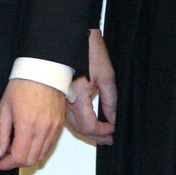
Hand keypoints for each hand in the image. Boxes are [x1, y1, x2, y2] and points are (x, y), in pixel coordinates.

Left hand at [0, 78, 66, 170]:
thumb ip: (1, 133)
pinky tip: (30, 141)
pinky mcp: (60, 124)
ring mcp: (53, 127)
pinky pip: (50, 145)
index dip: (7, 164)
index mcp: (27, 125)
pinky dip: (39, 149)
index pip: (18, 157)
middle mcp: (42, 129)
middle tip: (7, 155)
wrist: (43, 71)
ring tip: (18, 147)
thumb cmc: (23, 84)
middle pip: (31, 160)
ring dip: (29, 156)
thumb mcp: (5, 108)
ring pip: (42, 155)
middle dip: (17, 162)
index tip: (0, 163)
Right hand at [67, 28, 115, 145]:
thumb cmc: (89, 50)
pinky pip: (69, 115)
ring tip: (102, 134)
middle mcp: (66, 100)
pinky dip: (80, 122)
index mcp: (78, 96)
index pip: (89, 125)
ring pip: (73, 124)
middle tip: (109, 139)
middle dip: (96, 136)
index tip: (113, 131)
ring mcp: (62, 98)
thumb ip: (110, 101)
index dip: (102, 132)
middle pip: (80, 128)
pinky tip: (90, 122)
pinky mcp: (62, 93)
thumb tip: (113, 119)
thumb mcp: (107, 75)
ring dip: (88, 131)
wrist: (74, 35)